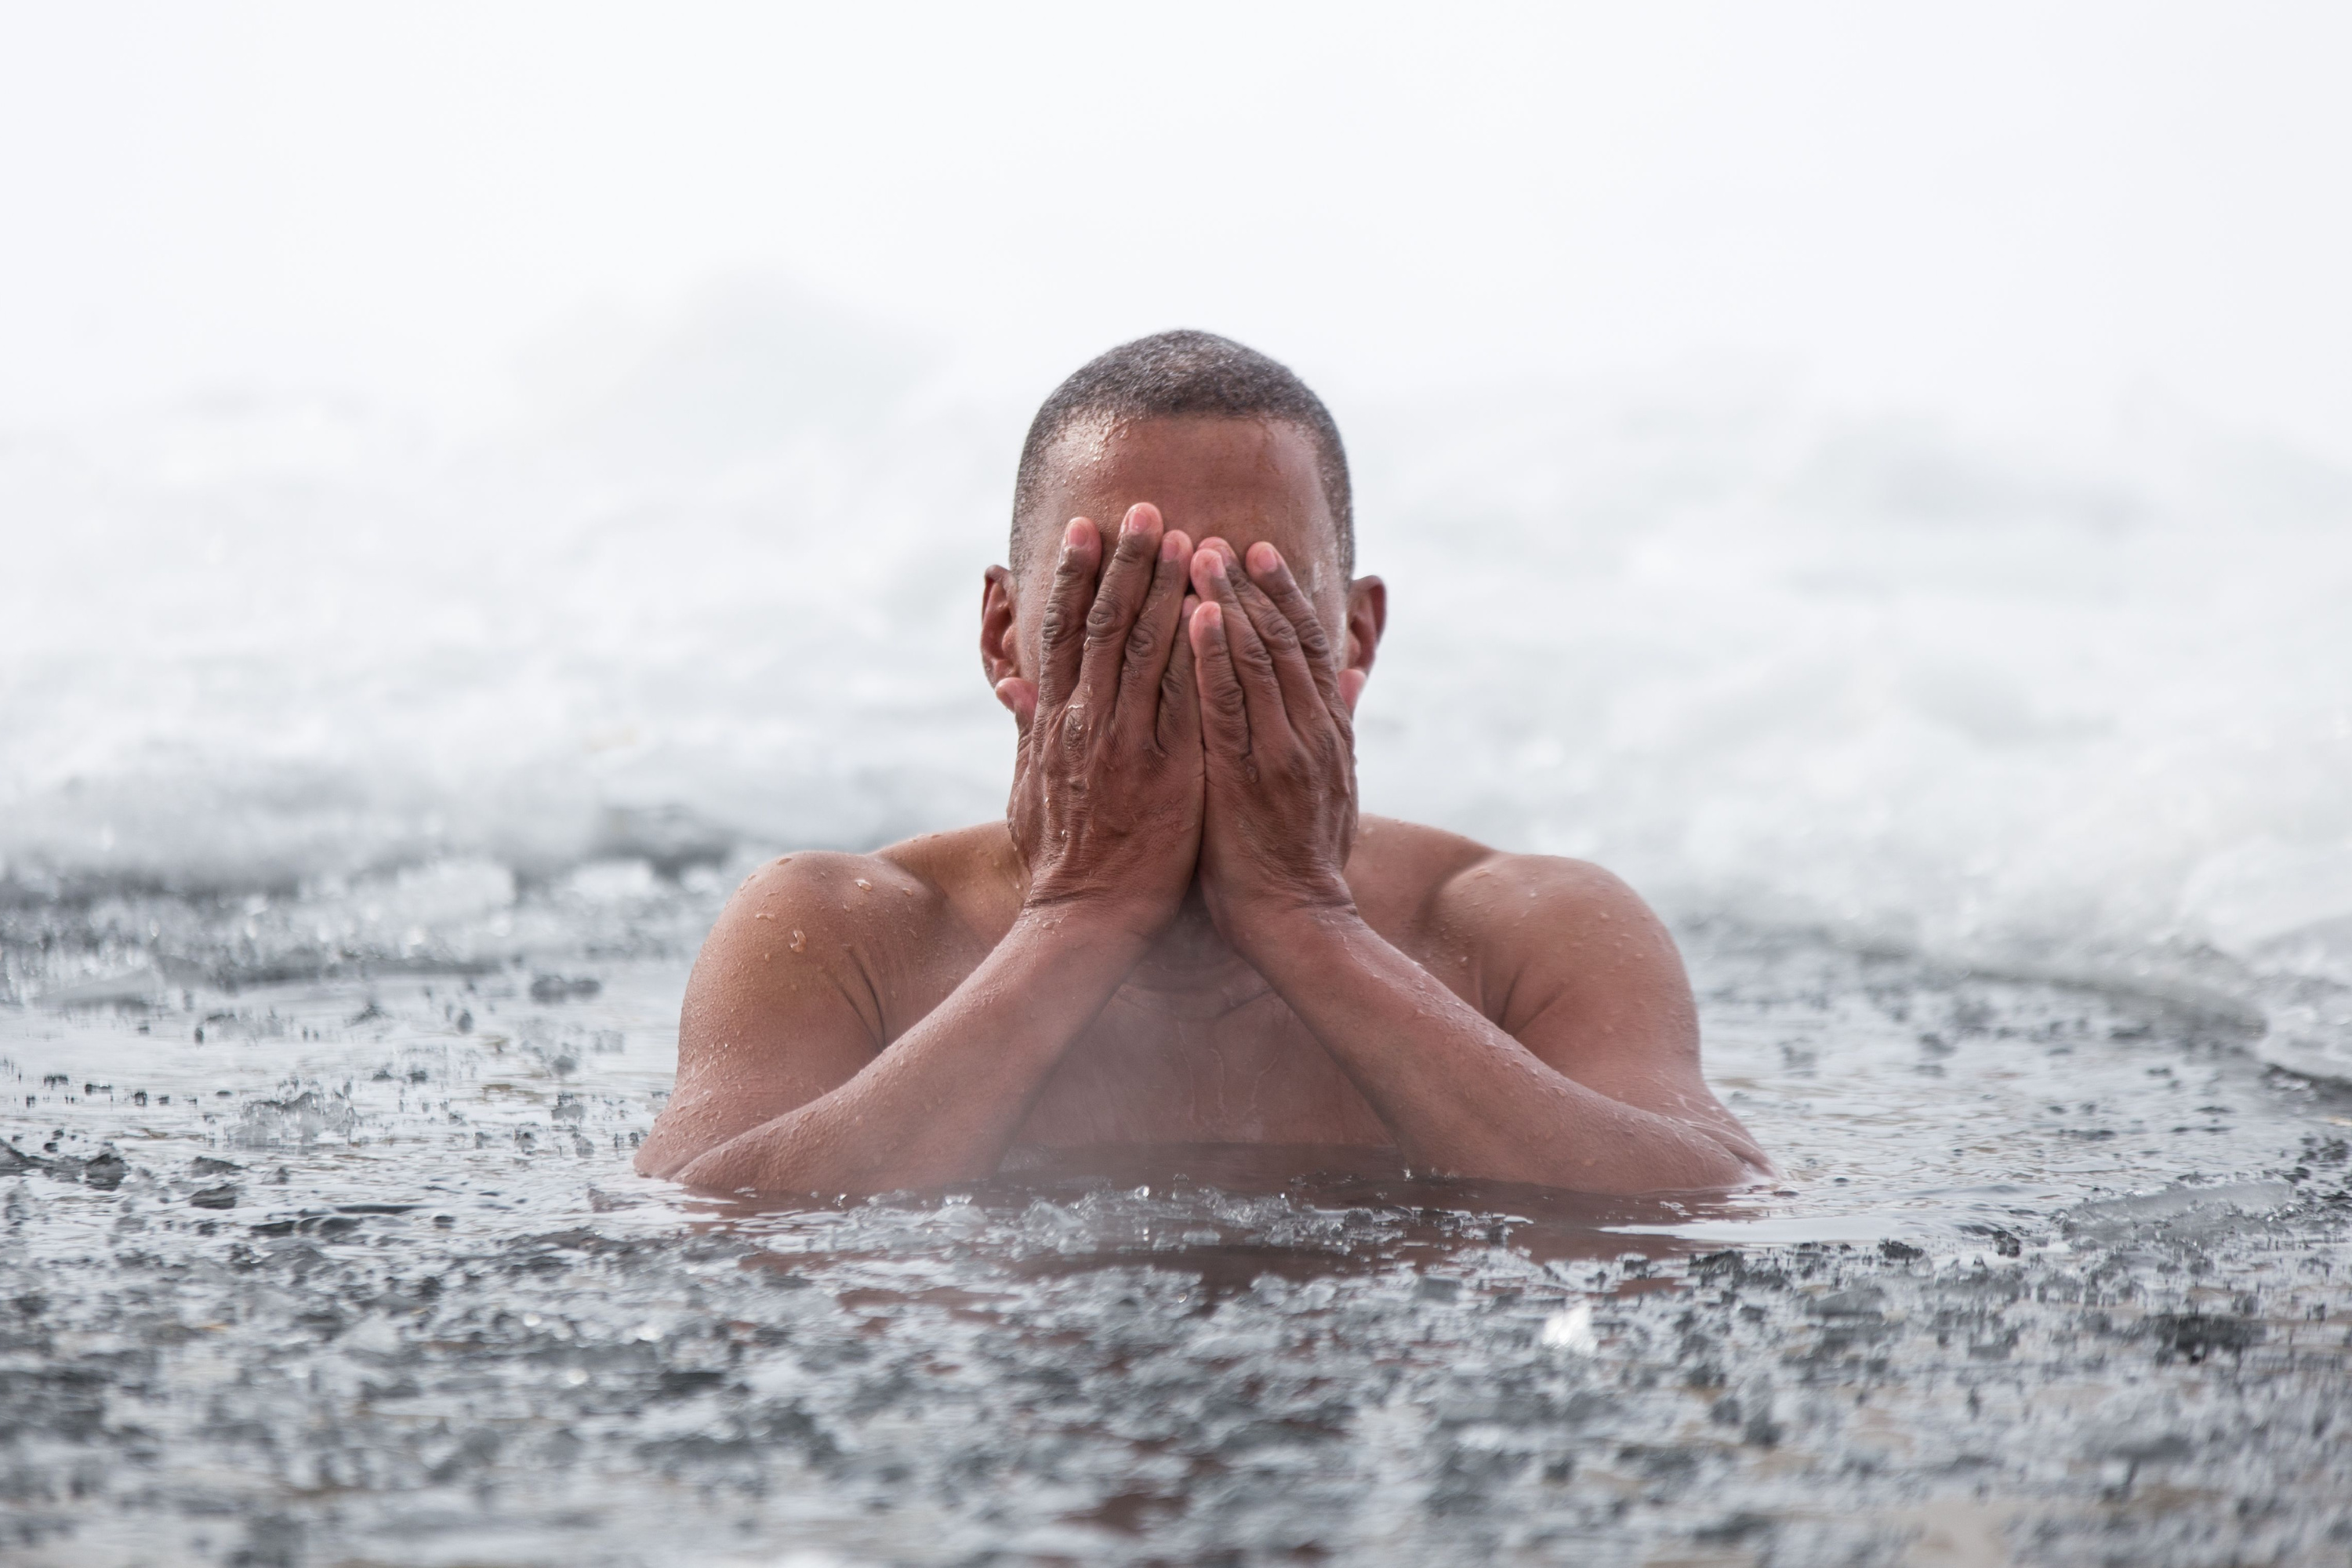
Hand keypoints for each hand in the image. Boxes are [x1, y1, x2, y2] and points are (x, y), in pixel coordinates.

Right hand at [1000, 505, 1202, 941]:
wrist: (1087, 919)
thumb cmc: (1063, 857)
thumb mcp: (1029, 787)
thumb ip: (1029, 730)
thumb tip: (1014, 685)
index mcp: (1056, 722)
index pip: (1064, 631)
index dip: (1074, 575)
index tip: (1087, 527)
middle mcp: (1087, 722)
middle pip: (1107, 624)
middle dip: (1126, 562)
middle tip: (1144, 507)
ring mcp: (1128, 744)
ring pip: (1148, 649)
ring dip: (1167, 588)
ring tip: (1186, 538)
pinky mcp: (1170, 771)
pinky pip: (1189, 698)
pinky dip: (1200, 651)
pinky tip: (1216, 611)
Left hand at [1186, 538, 1359, 956]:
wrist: (1298, 925)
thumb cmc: (1298, 862)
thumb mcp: (1332, 785)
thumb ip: (1338, 724)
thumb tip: (1356, 673)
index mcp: (1327, 733)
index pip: (1308, 648)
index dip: (1284, 596)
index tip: (1259, 552)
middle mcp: (1311, 733)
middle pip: (1284, 639)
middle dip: (1252, 584)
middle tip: (1220, 536)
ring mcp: (1283, 751)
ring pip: (1258, 659)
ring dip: (1229, 601)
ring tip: (1201, 554)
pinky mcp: (1250, 776)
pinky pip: (1229, 704)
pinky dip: (1215, 654)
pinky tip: (1199, 615)